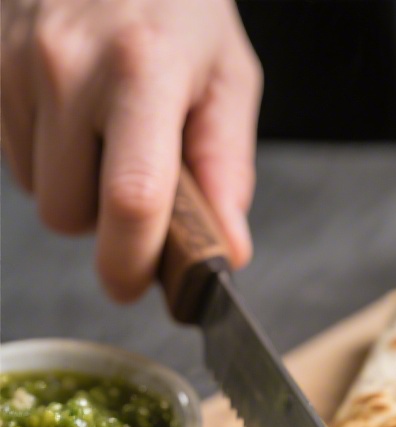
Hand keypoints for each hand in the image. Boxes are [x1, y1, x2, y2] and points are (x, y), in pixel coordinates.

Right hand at [1, 0, 261, 299]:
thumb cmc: (176, 0)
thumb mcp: (226, 73)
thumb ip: (226, 167)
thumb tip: (227, 250)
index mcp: (144, 68)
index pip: (130, 199)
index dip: (130, 262)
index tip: (135, 284)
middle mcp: (69, 62)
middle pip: (67, 213)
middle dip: (100, 220)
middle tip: (132, 177)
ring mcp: (15, 58)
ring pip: (34, 189)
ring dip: (69, 182)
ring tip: (100, 127)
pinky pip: (9, 154)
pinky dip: (41, 149)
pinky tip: (68, 106)